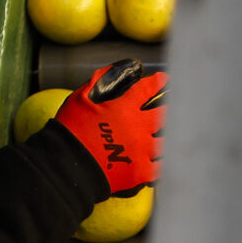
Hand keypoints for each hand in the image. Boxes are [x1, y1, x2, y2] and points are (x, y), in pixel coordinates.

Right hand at [52, 59, 165, 194]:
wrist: (67, 165)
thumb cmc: (71, 130)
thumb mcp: (80, 99)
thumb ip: (98, 82)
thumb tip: (112, 70)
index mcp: (124, 108)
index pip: (147, 90)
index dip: (158, 83)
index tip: (165, 79)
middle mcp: (138, 128)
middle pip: (163, 115)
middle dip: (169, 108)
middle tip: (173, 106)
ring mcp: (142, 151)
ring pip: (166, 141)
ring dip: (168, 136)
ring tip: (173, 134)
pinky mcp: (141, 172)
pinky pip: (160, 167)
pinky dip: (163, 163)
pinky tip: (165, 161)